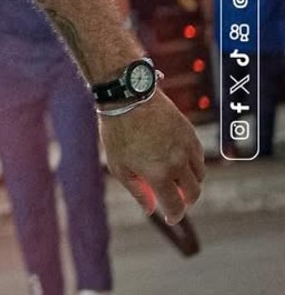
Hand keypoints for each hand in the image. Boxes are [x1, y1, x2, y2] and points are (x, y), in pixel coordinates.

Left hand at [100, 90, 204, 224]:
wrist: (128, 98)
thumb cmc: (118, 133)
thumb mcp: (119, 166)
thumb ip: (137, 190)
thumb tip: (150, 210)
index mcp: (159, 174)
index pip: (175, 205)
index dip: (175, 216)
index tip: (171, 219)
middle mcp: (178, 163)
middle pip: (193, 192)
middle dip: (186, 201)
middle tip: (175, 201)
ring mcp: (187, 147)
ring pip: (200, 174)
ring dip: (191, 182)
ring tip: (176, 181)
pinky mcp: (190, 133)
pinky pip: (199, 156)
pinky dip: (193, 164)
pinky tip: (180, 162)